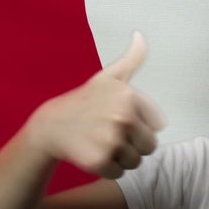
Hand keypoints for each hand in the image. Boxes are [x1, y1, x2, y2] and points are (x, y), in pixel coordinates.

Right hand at [24, 31, 165, 178]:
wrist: (51, 127)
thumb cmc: (85, 101)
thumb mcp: (109, 77)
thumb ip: (132, 59)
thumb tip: (140, 35)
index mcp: (130, 97)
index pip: (157, 127)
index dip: (141, 126)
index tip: (119, 119)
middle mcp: (123, 117)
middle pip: (149, 147)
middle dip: (133, 145)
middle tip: (111, 135)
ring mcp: (111, 140)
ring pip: (136, 162)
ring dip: (122, 158)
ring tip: (102, 144)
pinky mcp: (99, 161)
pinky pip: (120, 173)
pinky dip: (109, 170)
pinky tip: (94, 155)